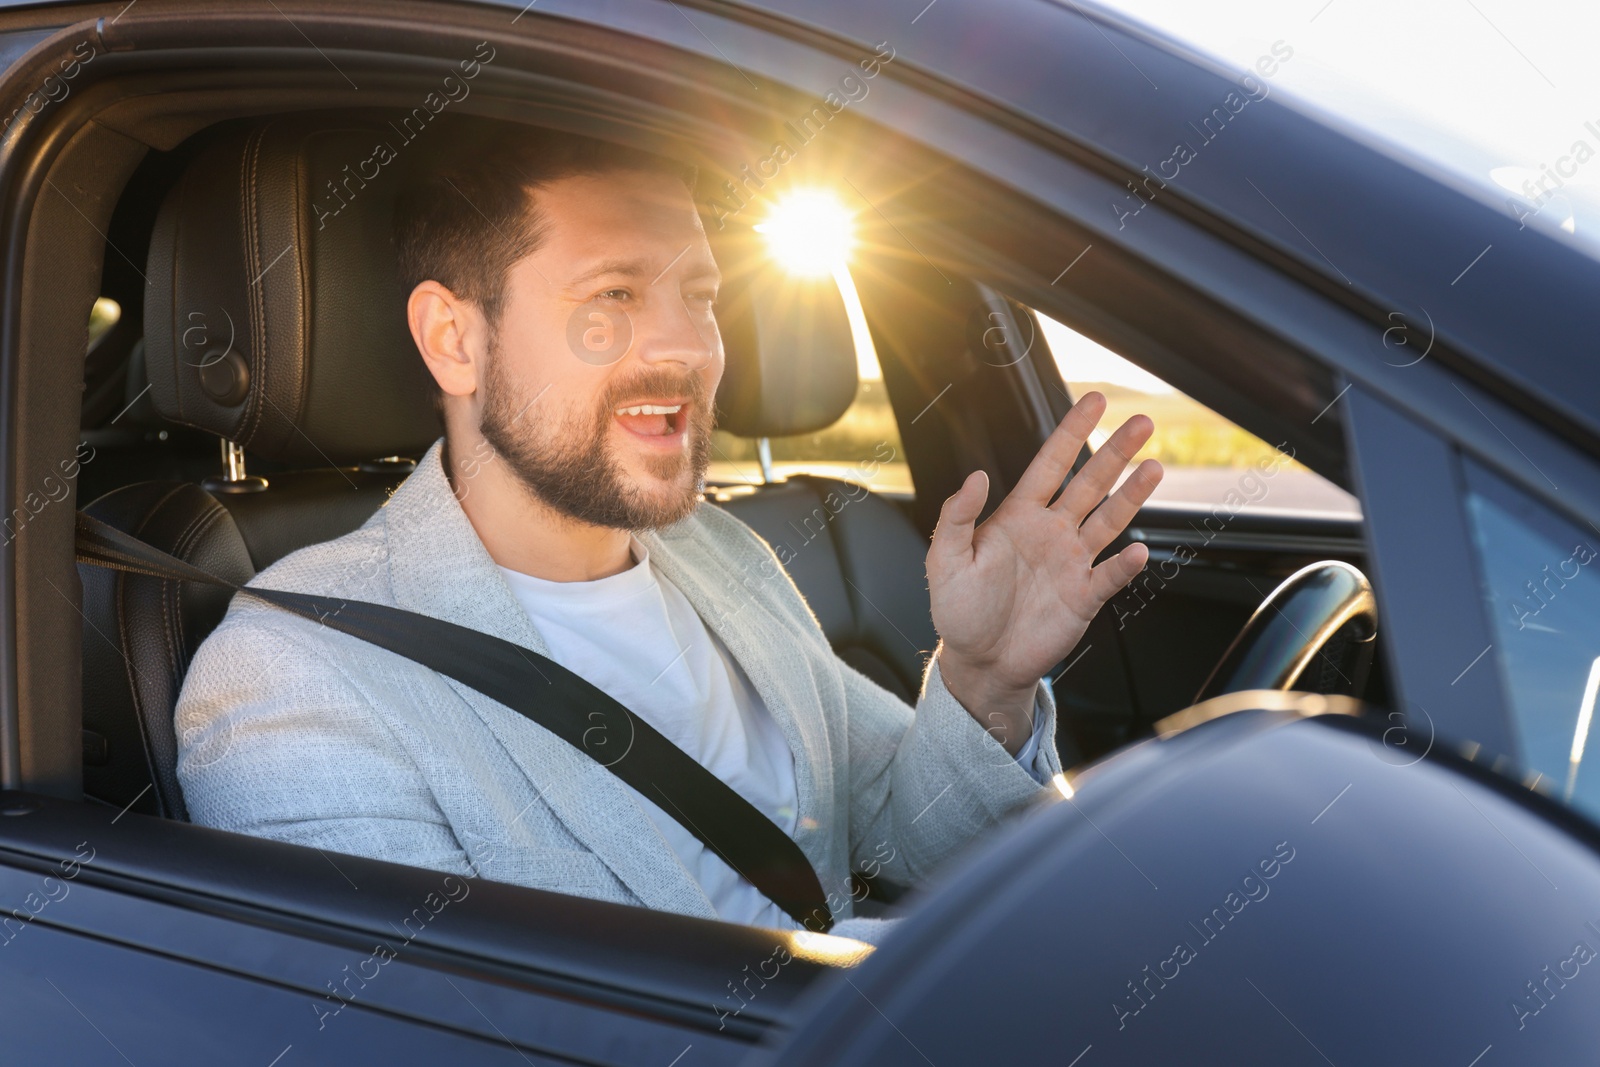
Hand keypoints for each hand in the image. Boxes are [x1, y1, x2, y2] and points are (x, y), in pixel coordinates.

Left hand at [927, 392, 1162, 754]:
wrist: (980, 663)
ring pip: (1109, 521)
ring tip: (1153, 468)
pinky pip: (1110, 576)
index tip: (1094, 401)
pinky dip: (1124, 565)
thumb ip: (957, 517)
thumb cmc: (959, 612)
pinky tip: (1138, 551)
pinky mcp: (1084, 597)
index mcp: (1018, 517)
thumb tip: (976, 477)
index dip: (1072, 432)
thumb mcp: (945, 561)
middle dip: (1116, 452)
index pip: (1050, 464)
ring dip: (1132, 496)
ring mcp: (1071, 563)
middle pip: (1091, 483)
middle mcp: (1051, 533)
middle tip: (1142, 422)